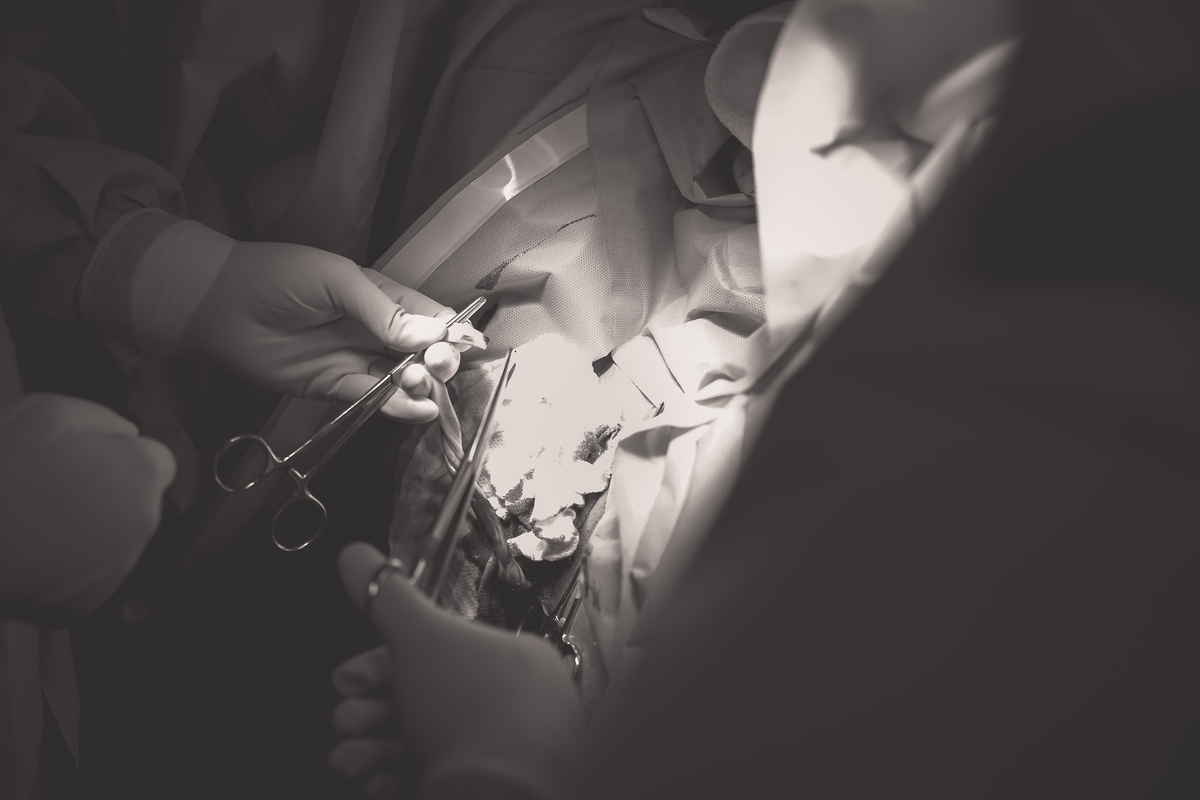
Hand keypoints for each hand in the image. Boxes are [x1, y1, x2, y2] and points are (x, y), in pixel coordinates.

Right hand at [0, 393, 174, 624]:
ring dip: (87, 528)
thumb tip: (125, 433)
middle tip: (55, 488)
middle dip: (107, 493)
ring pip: (112, 539)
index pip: (157, 461)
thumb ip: (102, 420)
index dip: (125, 458)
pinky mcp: (89, 601)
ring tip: (37, 518)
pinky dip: (68, 563)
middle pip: (137, 501)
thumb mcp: (49, 411)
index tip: (95, 461)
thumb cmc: (2, 475)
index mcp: (141, 472)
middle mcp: (142, 520)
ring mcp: (118, 565)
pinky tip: (33, 547)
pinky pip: (86, 574)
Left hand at [109, 219, 472, 421]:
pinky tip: (416, 407)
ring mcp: (358, 360)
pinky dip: (400, 407)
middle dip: (441, 361)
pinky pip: (377, 400)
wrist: (218, 305)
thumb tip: (432, 336)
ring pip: (407, 380)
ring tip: (418, 381)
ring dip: (422, 385)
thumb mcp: (337, 280)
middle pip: (427, 353)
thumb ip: (385, 311)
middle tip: (436, 364)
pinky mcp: (338, 387)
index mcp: (384, 297)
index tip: (469, 346)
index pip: (433, 318)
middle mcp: (377, 331)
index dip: (455, 333)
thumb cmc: (277, 277)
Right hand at [329, 542, 583, 798]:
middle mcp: (518, 708)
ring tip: (351, 755)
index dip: (381, 662)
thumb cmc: (469, 714)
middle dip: (370, 709)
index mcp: (516, 661)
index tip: (348, 679)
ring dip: (372, 746)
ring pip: (424, 743)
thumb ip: (384, 595)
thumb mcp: (418, 636)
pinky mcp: (486, 791)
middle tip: (348, 718)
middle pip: (424, 699)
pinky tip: (376, 781)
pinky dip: (395, 778)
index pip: (438, 653)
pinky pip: (436, 778)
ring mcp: (504, 757)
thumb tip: (355, 555)